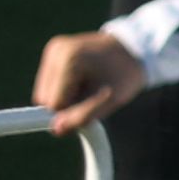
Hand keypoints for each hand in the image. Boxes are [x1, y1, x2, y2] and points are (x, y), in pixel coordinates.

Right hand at [35, 31, 149, 135]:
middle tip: (92, 95)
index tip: (91, 106)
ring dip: (64, 97)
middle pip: (44, 99)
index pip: (54, 104)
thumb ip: (83, 116)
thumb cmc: (126, 75)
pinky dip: (63, 88)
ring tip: (89, 86)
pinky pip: (48, 83)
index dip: (72, 112)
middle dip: (67, 104)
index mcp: (69, 60)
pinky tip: (82, 80)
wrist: (134, 51)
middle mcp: (56, 51)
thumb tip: (56, 130)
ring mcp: (53, 50)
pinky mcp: (53, 53)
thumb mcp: (112, 100)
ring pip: (44, 92)